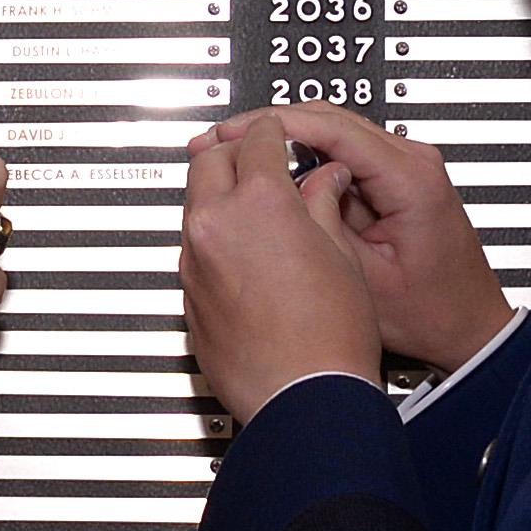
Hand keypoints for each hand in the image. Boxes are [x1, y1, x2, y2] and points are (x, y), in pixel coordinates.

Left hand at [179, 113, 383, 424]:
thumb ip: (323, 204)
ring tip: (253, 206)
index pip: (257, 139)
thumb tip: (323, 182)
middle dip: (232, 151)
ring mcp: (196, 262)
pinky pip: (195, 250)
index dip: (273, 130)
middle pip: (208, 160)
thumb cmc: (330, 339)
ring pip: (195, 205)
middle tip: (255, 155)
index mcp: (258, 203)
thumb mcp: (342, 254)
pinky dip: (215, 240)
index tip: (278, 131)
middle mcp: (216, 226)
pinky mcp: (188, 297)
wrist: (304, 400)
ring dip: (219, 196)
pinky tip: (245, 254)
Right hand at [205, 100, 512, 371]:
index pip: (331, 128)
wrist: (471, 327)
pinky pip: (345, 151)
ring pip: (334, 130)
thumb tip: (280, 190)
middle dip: (269, 125)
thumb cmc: (433, 314)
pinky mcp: (398, 178)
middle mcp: (413, 161)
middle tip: (221, 139)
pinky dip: (307, 154)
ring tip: (238, 152)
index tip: (235, 132)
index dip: (273, 124)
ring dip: (285, 137)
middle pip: (330, 118)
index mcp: (411, 178)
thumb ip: (322, 227)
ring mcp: (408, 166)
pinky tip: (274, 168)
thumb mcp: (364, 278)